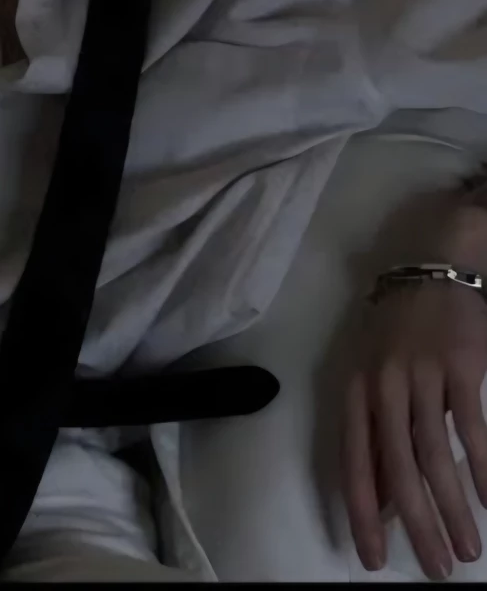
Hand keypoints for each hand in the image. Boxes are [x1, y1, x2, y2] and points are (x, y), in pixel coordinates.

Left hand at [342, 281, 486, 579]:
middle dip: (418, 525)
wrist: (431, 268)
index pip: (355, 463)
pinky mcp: (460, 364)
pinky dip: (483, 467)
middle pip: (400, 468)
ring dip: (454, 509)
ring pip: (436, 455)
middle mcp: (384, 385)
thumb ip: (377, 437)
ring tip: (468, 549)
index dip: (363, 514)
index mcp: (357, 391)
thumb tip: (379, 501)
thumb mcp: (374, 379)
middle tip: (437, 569)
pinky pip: (472, 426)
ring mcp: (422, 374)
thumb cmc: (399, 333)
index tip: (374, 559)